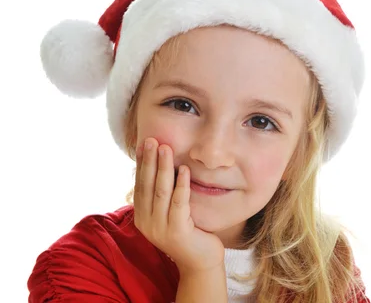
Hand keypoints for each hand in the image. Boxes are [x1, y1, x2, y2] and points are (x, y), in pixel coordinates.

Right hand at [133, 137, 224, 274]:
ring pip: (160, 191)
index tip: (144, 143)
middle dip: (150, 160)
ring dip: (163, 168)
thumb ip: (163, 195)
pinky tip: (184, 169)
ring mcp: (160, 228)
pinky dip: (181, 184)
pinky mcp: (177, 231)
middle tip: (153, 140)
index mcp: (141, 216)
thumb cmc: (188, 231)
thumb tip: (161, 165)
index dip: (142, 163)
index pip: (140, 184)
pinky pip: (179, 203)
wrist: (200, 261)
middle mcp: (146, 222)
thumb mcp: (170, 212)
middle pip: (147, 185)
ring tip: (166, 148)